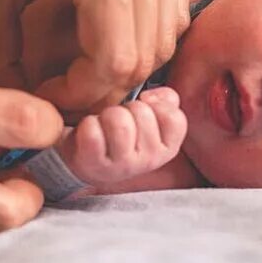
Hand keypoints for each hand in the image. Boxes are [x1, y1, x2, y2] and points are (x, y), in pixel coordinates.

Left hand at [0, 0, 188, 112]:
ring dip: (126, 65)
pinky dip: (142, 37)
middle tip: (60, 88)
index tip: (46, 94)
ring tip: (80, 66)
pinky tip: (103, 36)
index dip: (80, 94)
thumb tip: (17, 103)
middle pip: (147, 58)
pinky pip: (171, 12)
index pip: (116, 62)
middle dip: (102, 87)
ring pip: (166, 40)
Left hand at [58, 88, 185, 186]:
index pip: (174, 118)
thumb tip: (150, 96)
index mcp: (166, 149)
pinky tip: (89, 133)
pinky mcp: (95, 166)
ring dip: (106, 115)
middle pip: (142, 112)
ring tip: (103, 125)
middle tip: (118, 120)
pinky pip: (92, 132)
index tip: (145, 105)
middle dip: (126, 107)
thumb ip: (165, 101)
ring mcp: (122, 166)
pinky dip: (87, 125)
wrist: (89, 163)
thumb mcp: (151, 121)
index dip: (158, 104)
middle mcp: (149, 161)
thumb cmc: (122, 137)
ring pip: (118, 121)